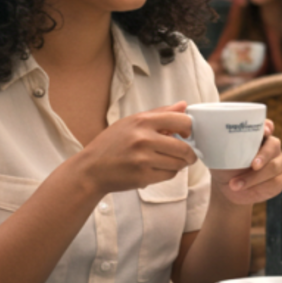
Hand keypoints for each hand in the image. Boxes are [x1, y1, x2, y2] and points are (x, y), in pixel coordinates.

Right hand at [77, 102, 196, 194]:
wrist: (92, 169)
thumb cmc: (111, 144)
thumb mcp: (132, 122)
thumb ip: (160, 113)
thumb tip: (184, 105)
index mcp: (142, 121)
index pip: (181, 121)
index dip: (189, 128)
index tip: (187, 134)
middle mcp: (143, 139)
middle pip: (184, 147)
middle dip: (190, 153)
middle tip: (188, 155)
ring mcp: (143, 159)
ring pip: (178, 163)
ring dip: (179, 164)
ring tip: (171, 161)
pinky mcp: (143, 177)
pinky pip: (169, 175)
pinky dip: (169, 173)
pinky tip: (159, 169)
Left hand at [212, 119, 281, 205]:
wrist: (228, 187)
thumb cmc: (223, 165)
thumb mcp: (217, 153)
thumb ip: (216, 142)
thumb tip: (203, 131)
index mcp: (256, 135)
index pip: (266, 126)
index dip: (267, 127)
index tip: (264, 131)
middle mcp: (270, 146)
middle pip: (274, 145)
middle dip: (263, 155)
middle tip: (253, 165)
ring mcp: (278, 162)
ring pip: (274, 167)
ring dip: (254, 178)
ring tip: (235, 185)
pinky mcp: (279, 179)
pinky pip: (275, 182)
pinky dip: (260, 188)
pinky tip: (247, 190)